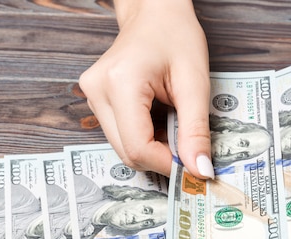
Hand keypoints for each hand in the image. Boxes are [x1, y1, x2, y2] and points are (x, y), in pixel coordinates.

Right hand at [79, 0, 213, 178]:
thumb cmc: (176, 36)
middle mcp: (98, 90)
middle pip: (127, 152)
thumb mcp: (195, 83)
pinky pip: (120, 135)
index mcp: (120, 82)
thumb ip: (196, 130)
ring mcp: (92, 95)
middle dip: (161, 158)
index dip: (167, 163)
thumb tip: (199, 170)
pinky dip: (144, 138)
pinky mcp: (95, 99)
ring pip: (123, 148)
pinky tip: (159, 120)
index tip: (193, 167)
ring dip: (153, 148)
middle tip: (188, 147)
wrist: (155, 12)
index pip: (138, 147)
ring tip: (174, 125)